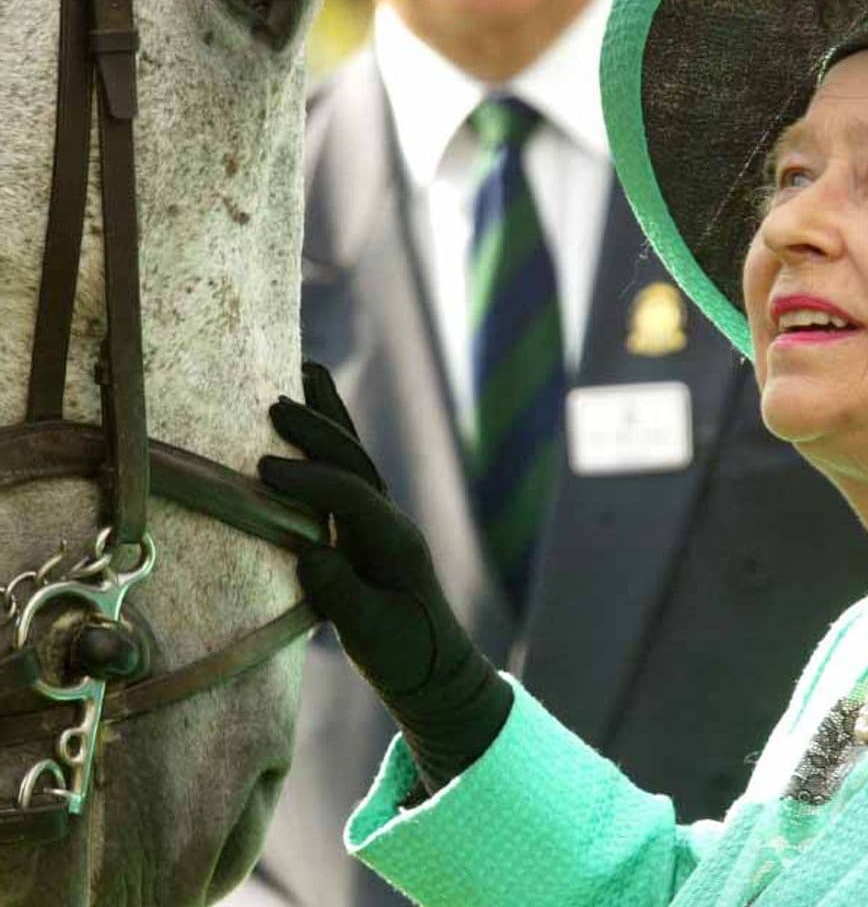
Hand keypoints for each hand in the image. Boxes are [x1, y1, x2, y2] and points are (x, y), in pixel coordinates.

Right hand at [259, 362, 511, 791]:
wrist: (434, 666)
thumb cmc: (404, 656)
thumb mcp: (371, 636)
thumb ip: (342, 596)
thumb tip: (309, 553)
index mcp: (395, 543)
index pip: (352, 497)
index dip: (310, 481)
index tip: (263, 470)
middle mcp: (391, 520)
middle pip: (355, 462)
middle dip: (319, 431)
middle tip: (275, 404)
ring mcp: (382, 518)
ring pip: (354, 456)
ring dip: (329, 417)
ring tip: (304, 372)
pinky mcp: (368, 524)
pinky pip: (346, 470)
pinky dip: (329, 438)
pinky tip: (310, 415)